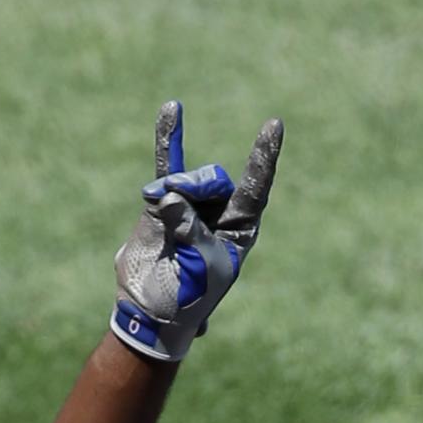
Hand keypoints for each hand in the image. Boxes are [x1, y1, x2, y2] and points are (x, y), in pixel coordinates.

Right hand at [112, 100, 281, 363]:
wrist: (150, 313)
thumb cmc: (186, 297)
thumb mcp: (198, 266)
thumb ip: (187, 228)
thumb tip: (167, 195)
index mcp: (239, 230)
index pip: (256, 188)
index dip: (263, 159)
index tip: (273, 126)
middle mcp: (218, 213)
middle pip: (215, 180)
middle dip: (194, 186)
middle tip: (169, 200)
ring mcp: (190, 206)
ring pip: (188, 178)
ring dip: (172, 185)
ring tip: (153, 200)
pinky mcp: (162, 205)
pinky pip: (168, 167)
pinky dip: (169, 141)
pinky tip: (171, 109)